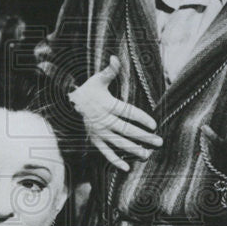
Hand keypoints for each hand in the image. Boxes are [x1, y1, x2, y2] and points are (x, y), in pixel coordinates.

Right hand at [69, 56, 162, 170]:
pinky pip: (105, 152)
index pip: (128, 112)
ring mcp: (99, 133)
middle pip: (127, 130)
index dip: (141, 118)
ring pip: (118, 143)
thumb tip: (115, 57)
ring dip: (132, 149)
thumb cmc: (87, 90)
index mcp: (108, 105)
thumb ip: (110, 71)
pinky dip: (115, 161)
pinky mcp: (95, 140)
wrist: (68, 104)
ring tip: (146, 155)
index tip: (154, 124)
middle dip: (143, 136)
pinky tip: (126, 167)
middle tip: (158, 141)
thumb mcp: (97, 79)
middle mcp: (104, 121)